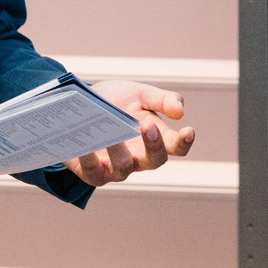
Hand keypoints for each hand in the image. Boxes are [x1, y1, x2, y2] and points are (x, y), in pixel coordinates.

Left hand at [64, 80, 194, 186]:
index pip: (176, 146)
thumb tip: (180, 111)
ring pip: (123, 168)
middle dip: (154, 146)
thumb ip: (162, 99)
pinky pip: (93, 173)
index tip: (189, 130)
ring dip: (119, 151)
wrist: (78, 106)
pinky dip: (90, 160)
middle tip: (148, 126)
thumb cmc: (115, 102)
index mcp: (154, 138)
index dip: (184, 141)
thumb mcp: (139, 94)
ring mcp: (115, 167)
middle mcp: (138, 157)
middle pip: (154, 161)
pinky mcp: (91, 172)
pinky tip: (87, 145)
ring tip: (113, 134)